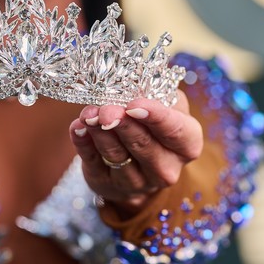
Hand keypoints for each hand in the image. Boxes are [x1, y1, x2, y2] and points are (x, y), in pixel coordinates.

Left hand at [69, 93, 202, 216]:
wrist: (139, 166)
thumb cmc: (155, 128)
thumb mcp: (167, 108)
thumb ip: (158, 95)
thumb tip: (134, 77)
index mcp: (186, 145)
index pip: (175, 131)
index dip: (156, 118)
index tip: (134, 105)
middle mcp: (166, 168)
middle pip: (144, 145)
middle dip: (122, 124)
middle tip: (106, 109)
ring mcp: (137, 182)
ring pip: (117, 155)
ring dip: (100, 132)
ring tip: (88, 114)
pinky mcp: (108, 185)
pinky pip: (93, 163)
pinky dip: (84, 143)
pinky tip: (77, 127)